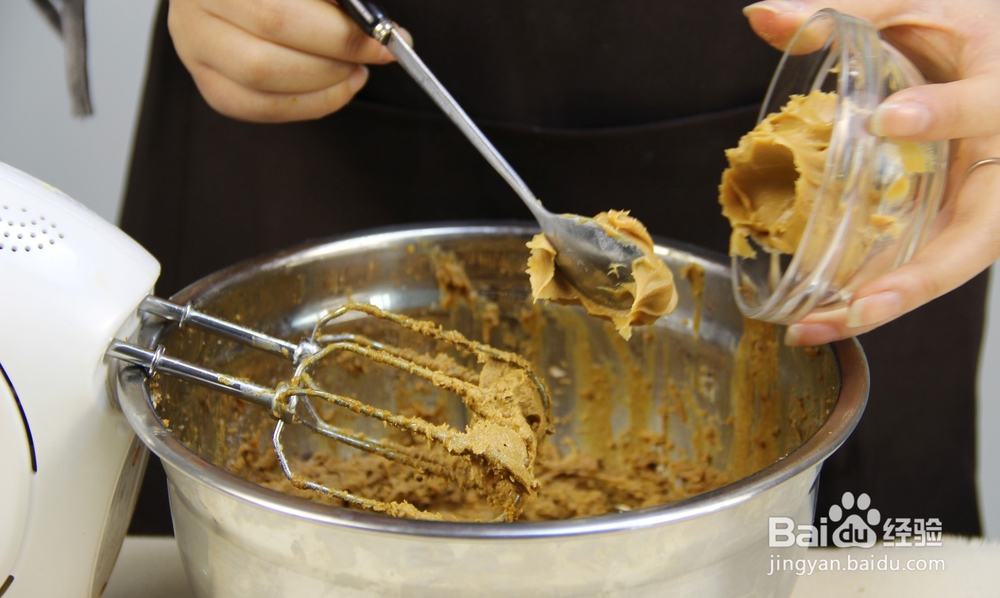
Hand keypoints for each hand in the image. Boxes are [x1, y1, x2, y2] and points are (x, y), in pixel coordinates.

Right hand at [168, 0, 407, 121]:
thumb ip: (337, 0)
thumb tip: (375, 29)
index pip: (281, 11)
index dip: (339, 30)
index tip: (384, 37)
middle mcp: (194, 8)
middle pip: (270, 43)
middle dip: (337, 54)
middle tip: (375, 53)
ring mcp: (194, 48)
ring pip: (262, 79)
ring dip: (324, 82)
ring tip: (355, 69)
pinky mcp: (209, 83)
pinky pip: (259, 108)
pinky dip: (308, 104)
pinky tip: (335, 88)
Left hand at [743, 0, 999, 345]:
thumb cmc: (967, 34)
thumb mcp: (917, 7)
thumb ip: (846, 11)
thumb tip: (761, 16)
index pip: (989, 104)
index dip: (944, 114)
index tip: (888, 120)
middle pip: (981, 234)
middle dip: (920, 278)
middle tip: (855, 304)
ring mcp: (985, 201)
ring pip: (951, 266)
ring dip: (888, 304)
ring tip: (818, 327)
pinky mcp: (962, 223)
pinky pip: (926, 266)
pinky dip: (879, 294)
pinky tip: (826, 316)